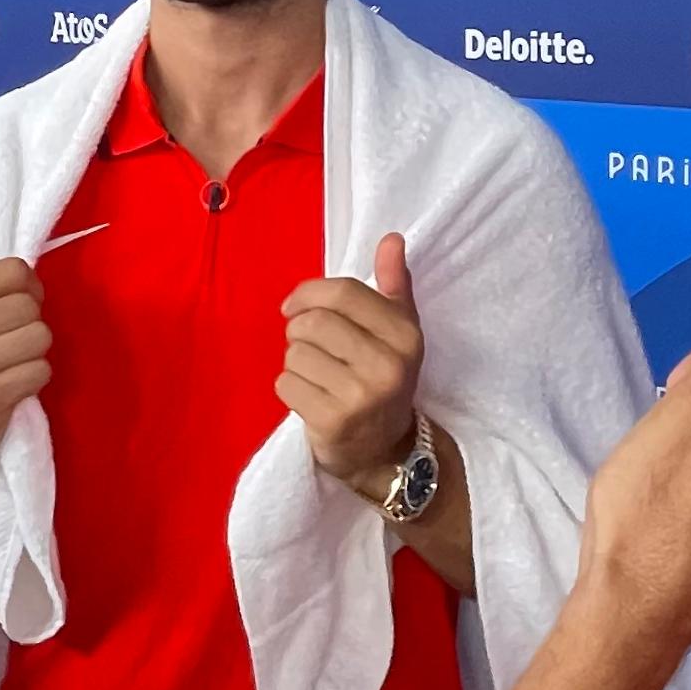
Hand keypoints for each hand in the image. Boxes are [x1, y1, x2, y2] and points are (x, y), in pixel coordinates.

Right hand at [0, 259, 50, 515]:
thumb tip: (33, 280)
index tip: (23, 305)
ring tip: (10, 368)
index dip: (30, 288)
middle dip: (30, 325)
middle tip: (11, 346)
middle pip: (30, 306)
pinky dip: (34, 381)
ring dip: (34, 355)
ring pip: (40, 337)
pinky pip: (40, 371)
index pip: (12, 270)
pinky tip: (11, 389)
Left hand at [279, 233, 425, 500]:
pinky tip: (310, 397)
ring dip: (295, 361)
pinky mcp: (333, 422)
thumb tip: (392, 238)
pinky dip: (289, 388)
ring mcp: (361, 396)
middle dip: (300, 331)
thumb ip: (393, 284)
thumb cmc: (383, 379)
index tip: (295, 306)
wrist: (384, 451)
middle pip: (312, 322)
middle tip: (311, 348)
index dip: (308, 294)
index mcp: (404, 335)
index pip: (342, 293)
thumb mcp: (398, 332)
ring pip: (295, 353)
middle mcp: (388, 365)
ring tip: (315, 375)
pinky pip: (286, 383)